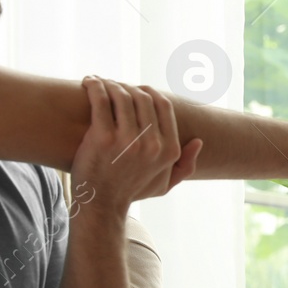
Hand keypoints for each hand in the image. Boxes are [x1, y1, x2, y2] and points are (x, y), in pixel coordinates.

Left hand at [70, 76, 202, 213]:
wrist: (100, 205)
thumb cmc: (130, 192)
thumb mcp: (164, 185)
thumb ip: (185, 166)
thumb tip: (198, 141)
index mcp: (168, 149)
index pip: (163, 105)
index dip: (149, 92)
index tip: (134, 90)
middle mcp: (152, 144)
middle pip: (142, 97)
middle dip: (127, 86)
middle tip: (113, 86)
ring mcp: (127, 140)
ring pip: (121, 95)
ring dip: (109, 84)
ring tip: (99, 83)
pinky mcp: (102, 138)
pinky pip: (101, 100)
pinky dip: (94, 86)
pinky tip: (88, 82)